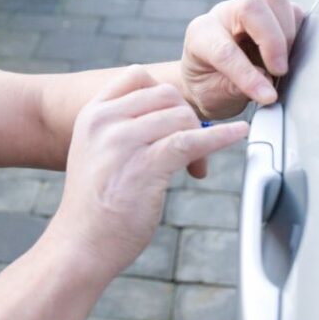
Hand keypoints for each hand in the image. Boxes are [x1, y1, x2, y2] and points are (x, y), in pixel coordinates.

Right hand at [50, 66, 247, 277]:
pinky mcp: (146, 165)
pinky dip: (221, 137)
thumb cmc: (94, 205)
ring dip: (200, 136)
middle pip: (165, 94)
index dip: (163, 93)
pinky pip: (192, 140)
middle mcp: (105, 121)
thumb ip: (119, 128)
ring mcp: (123, 142)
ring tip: (196, 166)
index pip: (135, 75)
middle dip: (186, 116)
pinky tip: (237, 134)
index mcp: (92, 114)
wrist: (81, 243)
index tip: (174, 115)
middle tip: (191, 148)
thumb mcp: (94, 151)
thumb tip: (168, 115)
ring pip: (181, 115)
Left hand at [182, 0, 304, 120]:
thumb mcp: (211, 96)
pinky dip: (297, 31)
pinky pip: (292, 9)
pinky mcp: (269, 11)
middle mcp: (223, 14)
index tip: (267, 96)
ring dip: (286, 32)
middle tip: (279, 71)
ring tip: (281, 62)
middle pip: (251, 6)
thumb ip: (234, 89)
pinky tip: (288, 53)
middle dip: (272, 41)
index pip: (224, 49)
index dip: (247, 74)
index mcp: (201, 35)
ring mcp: (247, 8)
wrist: (209, 78)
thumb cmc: (208, 85)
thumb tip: (264, 78)